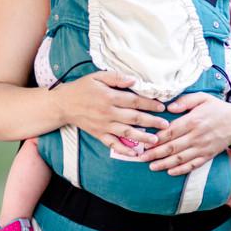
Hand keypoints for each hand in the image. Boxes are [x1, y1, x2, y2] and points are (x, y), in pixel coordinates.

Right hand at [53, 70, 168, 156]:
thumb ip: (116, 77)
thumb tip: (133, 80)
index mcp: (109, 97)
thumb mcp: (97, 76)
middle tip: (166, 126)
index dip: (149, 104)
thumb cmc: (82, 88)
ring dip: (142, 137)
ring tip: (155, 141)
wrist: (63, 104)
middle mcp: (108, 112)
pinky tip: (135, 153)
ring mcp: (104, 125)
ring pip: (126, 133)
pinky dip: (124, 150)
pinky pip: (113, 144)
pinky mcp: (99, 134)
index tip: (162, 106)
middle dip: (152, 122)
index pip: (134, 100)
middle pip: (134, 118)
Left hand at [140, 93, 230, 174]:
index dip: (157, 138)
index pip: (171, 131)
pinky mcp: (208, 156)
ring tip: (151, 167)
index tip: (145, 142)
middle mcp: (197, 136)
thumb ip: (185, 101)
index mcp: (193, 120)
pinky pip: (193, 165)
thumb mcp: (202, 98)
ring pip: (181, 158)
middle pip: (173, 147)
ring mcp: (203, 147)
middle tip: (141, 158)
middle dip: (155, 154)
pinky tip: (170, 172)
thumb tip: (169, 107)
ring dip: (165, 164)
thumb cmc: (217, 109)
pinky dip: (181, 170)